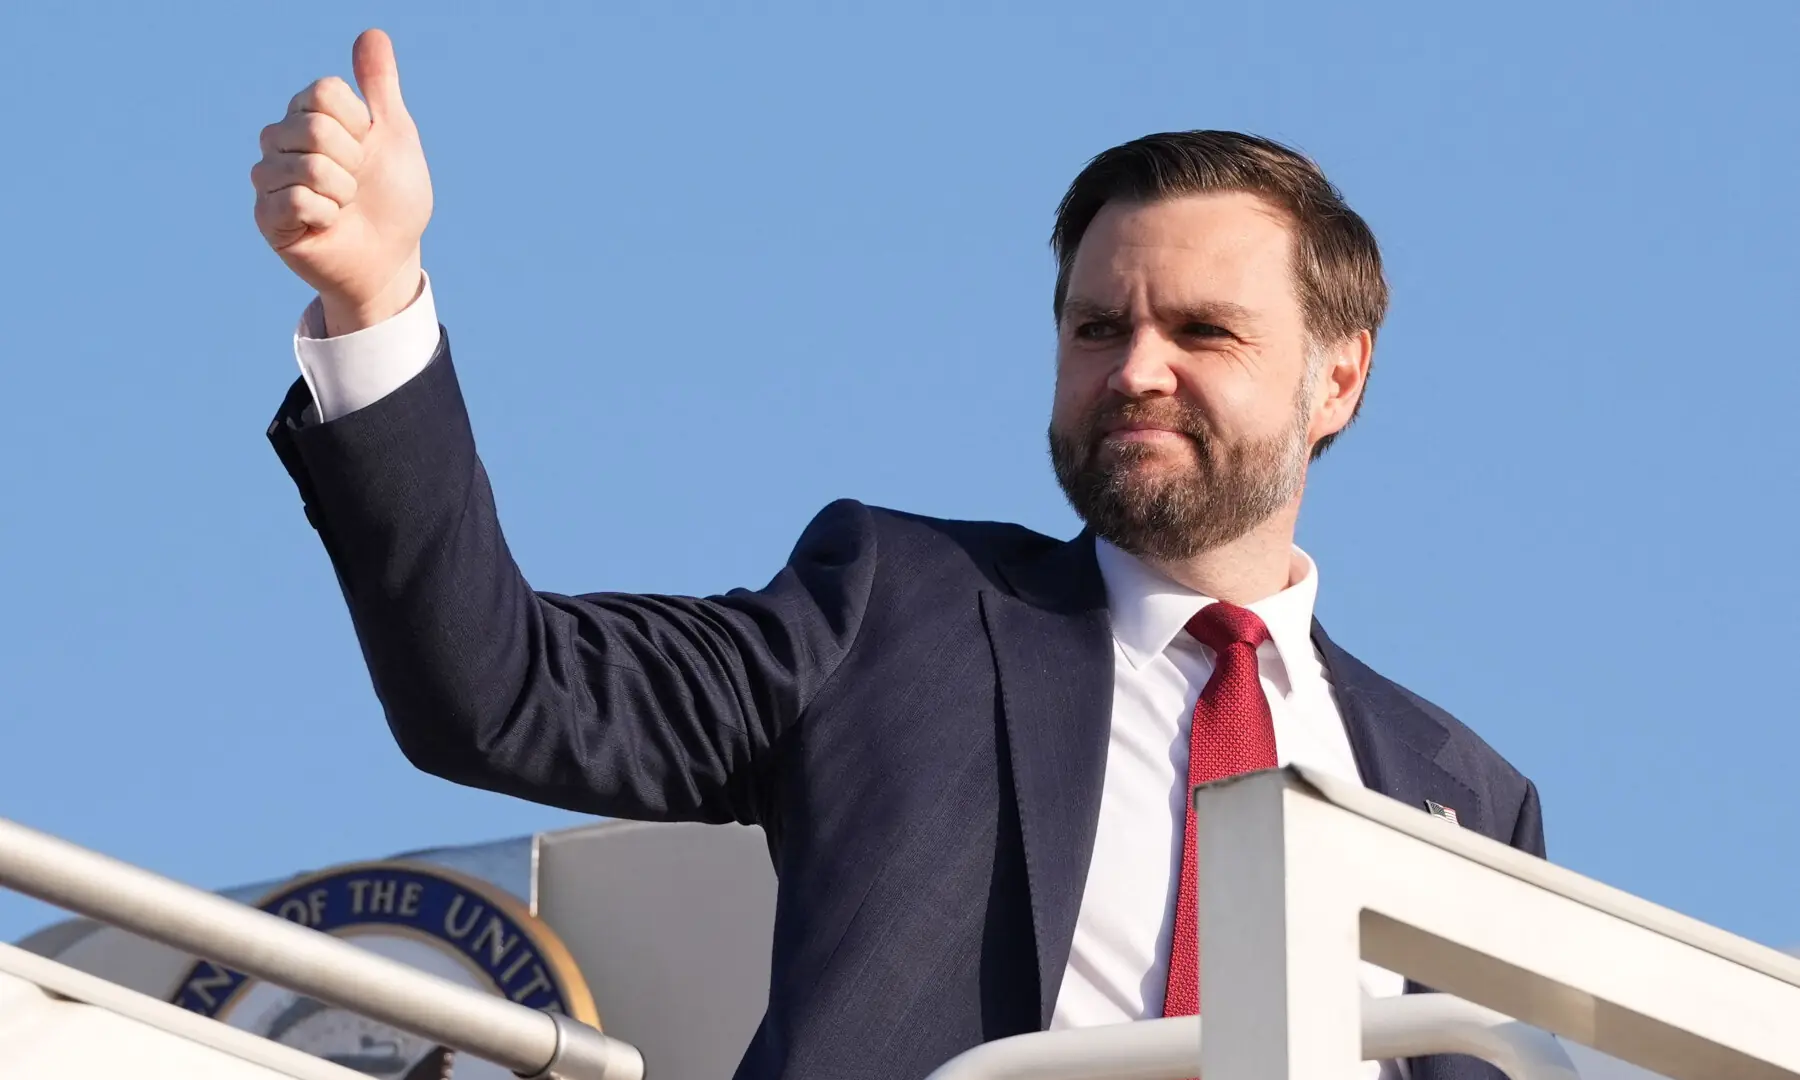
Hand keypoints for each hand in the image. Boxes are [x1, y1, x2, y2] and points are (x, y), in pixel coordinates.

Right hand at [252, 29, 432, 334]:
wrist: (391, 256)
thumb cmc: (393, 197)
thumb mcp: (394, 135)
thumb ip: (379, 86)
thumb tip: (372, 34)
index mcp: (308, 114)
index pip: (323, 93)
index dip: (358, 126)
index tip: (367, 149)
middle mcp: (281, 140)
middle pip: (313, 127)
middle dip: (353, 161)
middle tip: (357, 183)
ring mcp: (269, 177)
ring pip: (307, 166)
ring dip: (342, 191)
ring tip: (343, 205)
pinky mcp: (266, 216)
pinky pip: (297, 200)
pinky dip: (327, 215)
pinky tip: (327, 224)